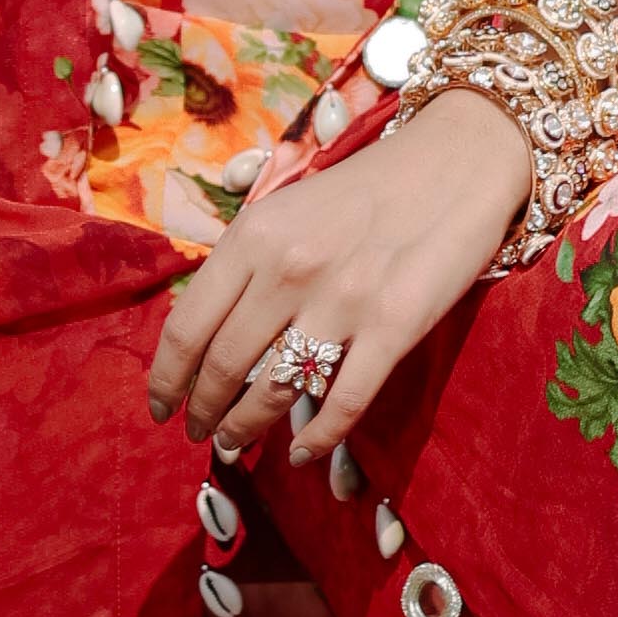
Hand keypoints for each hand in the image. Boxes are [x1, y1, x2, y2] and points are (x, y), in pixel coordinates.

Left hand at [146, 91, 538, 459]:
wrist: (457, 162)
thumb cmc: (366, 190)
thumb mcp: (287, 209)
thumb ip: (247, 263)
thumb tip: (206, 332)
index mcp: (253, 236)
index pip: (187, 327)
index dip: (165, 379)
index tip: (160, 405)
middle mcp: (288, 269)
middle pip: (222, 367)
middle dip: (202, 412)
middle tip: (198, 432)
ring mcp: (342, 301)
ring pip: (273, 391)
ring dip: (244, 428)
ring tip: (235, 443)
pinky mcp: (394, 327)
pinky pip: (343, 402)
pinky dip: (316, 439)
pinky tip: (302, 454)